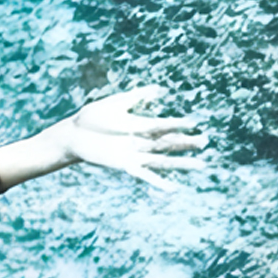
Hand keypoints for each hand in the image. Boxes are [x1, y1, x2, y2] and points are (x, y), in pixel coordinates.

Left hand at [46, 85, 207, 190]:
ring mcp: (133, 154)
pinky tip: (173, 188)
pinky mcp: (125, 165)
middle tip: (205, 142)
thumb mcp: (116, 103)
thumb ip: (137, 96)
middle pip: (168, 143)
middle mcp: (139, 141)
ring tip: (201, 166)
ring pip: (163, 160)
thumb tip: (161, 89)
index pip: (164, 126)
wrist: (72, 134)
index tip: (195, 123)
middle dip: (186, 143)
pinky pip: (144, 175)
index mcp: (139, 125)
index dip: (179, 125)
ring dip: (181, 164)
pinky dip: (158, 182)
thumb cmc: (91, 118)